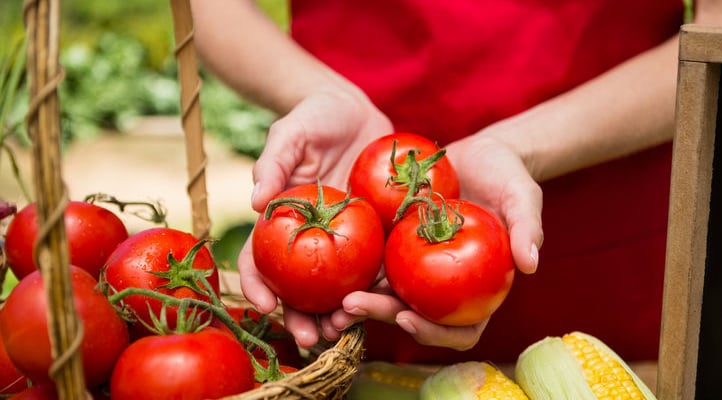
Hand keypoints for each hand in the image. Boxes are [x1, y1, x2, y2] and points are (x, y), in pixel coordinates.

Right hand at [238, 88, 391, 347]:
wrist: (358, 112)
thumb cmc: (314, 118)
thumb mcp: (291, 132)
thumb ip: (273, 162)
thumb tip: (256, 202)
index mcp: (281, 222)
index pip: (260, 261)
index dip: (258, 286)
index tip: (266, 306)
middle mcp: (310, 240)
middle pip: (299, 289)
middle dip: (301, 318)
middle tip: (312, 337)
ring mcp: (345, 242)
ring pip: (339, 289)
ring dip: (341, 315)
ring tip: (346, 331)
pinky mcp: (378, 236)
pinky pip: (379, 266)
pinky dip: (380, 289)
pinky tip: (387, 305)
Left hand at [328, 133, 543, 349]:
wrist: (475, 150)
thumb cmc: (506, 175)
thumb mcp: (522, 194)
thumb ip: (527, 227)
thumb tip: (530, 265)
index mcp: (477, 289)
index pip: (461, 329)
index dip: (435, 334)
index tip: (409, 318)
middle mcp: (443, 287)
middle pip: (413, 317)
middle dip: (381, 316)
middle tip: (352, 306)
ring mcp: (416, 269)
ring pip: (385, 297)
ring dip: (359, 303)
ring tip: (332, 298)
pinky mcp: (394, 246)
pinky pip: (371, 263)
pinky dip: (351, 269)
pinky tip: (327, 263)